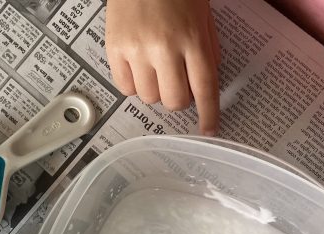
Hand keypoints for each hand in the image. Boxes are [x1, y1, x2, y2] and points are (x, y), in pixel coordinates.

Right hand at [105, 0, 219, 135]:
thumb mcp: (202, 15)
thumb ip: (207, 50)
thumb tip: (204, 86)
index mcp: (192, 38)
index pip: (204, 88)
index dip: (208, 114)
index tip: (209, 129)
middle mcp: (164, 47)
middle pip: (174, 101)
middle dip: (179, 99)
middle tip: (177, 83)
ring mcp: (136, 49)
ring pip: (149, 98)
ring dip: (155, 90)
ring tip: (155, 68)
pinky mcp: (114, 49)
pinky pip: (126, 88)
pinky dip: (134, 84)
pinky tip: (138, 67)